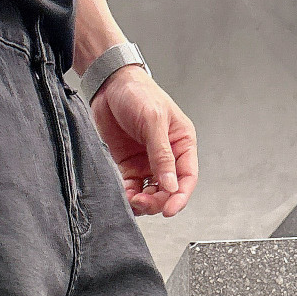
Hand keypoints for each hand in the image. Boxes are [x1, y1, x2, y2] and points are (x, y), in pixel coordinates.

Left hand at [89, 67, 197, 217]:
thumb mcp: (153, 121)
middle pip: (169, 190)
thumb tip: (171, 185)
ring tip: (133, 200)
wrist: (108, 85)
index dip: (180, 196)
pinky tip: (125, 196)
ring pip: (151, 193)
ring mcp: (148, 162)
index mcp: (182, 143)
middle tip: (143, 202)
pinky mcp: (129, 165)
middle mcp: (168, 156)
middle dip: (158, 201)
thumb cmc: (137, 93)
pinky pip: (133, 188)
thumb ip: (162, 155)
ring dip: (144, 201)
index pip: (187, 177)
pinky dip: (130, 196)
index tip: (169, 210)